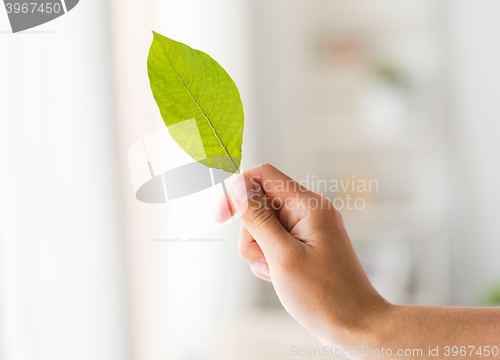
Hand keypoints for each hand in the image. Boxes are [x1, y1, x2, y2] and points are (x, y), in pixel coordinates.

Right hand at [214, 163, 389, 344]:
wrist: (354, 325)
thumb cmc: (325, 296)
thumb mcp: (283, 256)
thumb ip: (258, 218)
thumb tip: (239, 185)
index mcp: (309, 206)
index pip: (262, 175)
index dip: (237, 191)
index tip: (221, 218)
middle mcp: (309, 211)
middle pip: (259, 205)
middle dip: (251, 234)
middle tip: (267, 261)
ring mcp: (307, 228)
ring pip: (262, 226)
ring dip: (259, 251)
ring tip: (276, 273)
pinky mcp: (304, 244)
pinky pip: (273, 242)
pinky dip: (268, 259)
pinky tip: (280, 277)